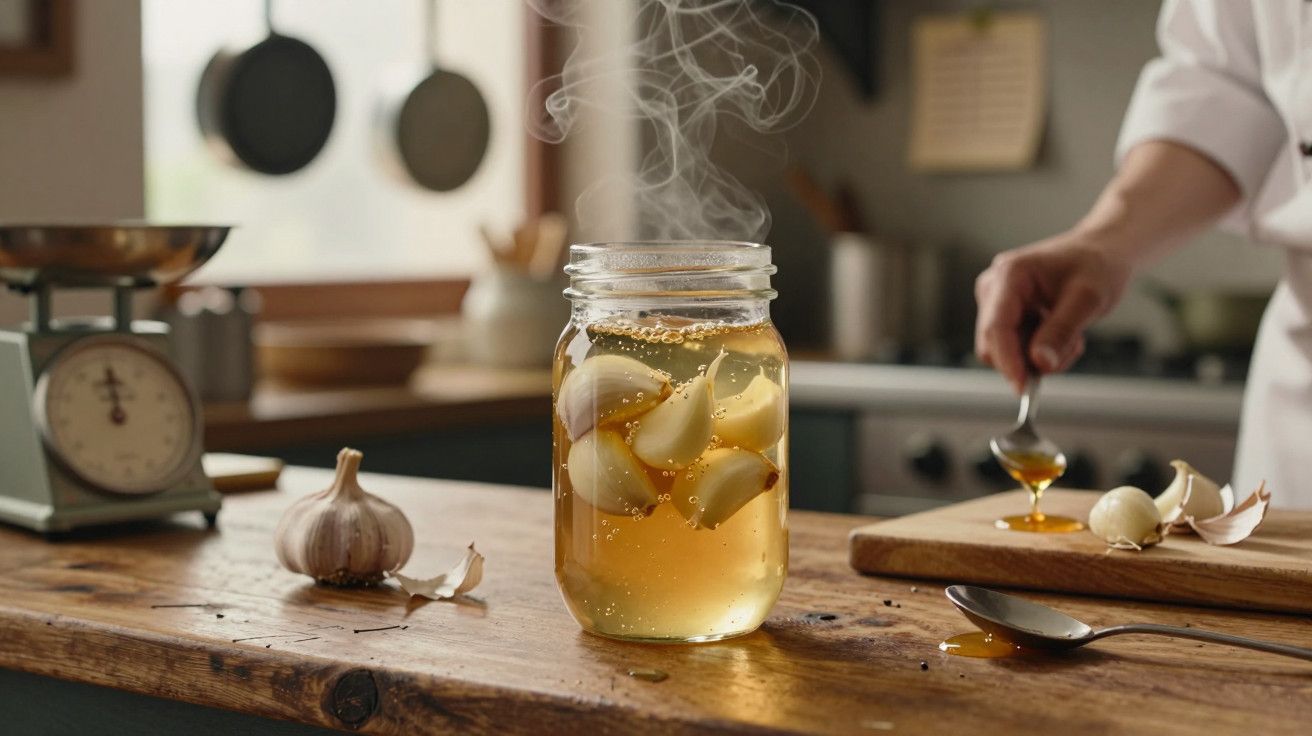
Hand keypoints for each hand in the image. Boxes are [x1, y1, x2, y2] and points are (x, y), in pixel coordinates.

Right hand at [974, 231, 1132, 392]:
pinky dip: (1039, 352)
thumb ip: (1061, 331)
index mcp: (1010, 275)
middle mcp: (994, 288)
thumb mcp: (1087, 298)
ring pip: (1003, 351)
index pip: (996, 327)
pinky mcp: (1004, 314)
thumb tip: (1040, 364)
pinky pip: (1013, 348)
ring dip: (1038, 356)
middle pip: (993, 344)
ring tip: (1071, 336)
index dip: (1008, 361)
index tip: (1024, 388)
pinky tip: (1061, 334)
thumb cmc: (1095, 266)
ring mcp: (996, 301)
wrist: (1099, 253)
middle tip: (1070, 350)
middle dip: (1029, 358)